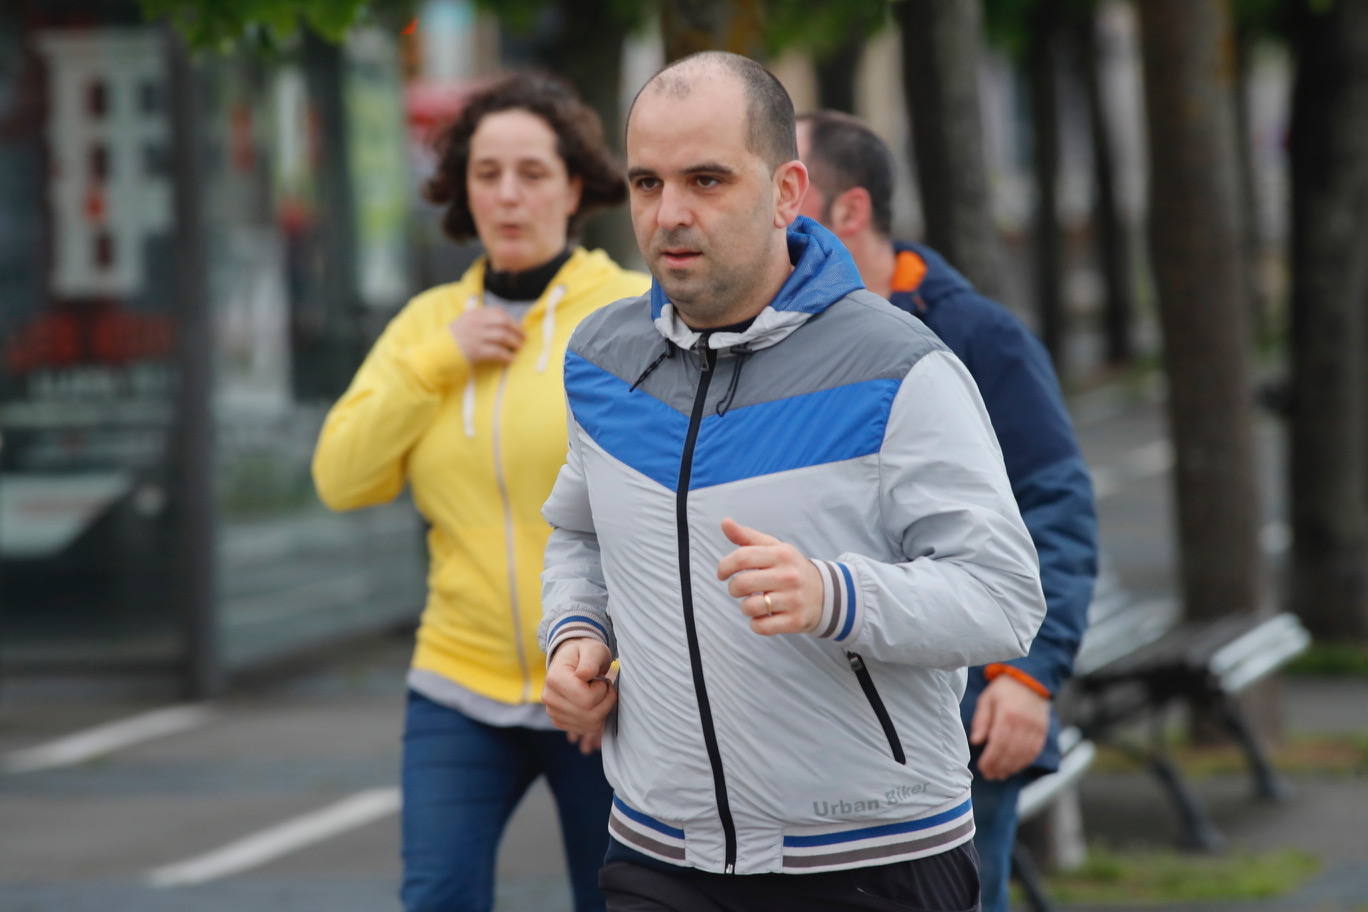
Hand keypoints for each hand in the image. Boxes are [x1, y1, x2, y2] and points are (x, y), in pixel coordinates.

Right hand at [449, 308, 524, 363]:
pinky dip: (506, 356)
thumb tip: (503, 324)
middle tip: (523, 339)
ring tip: (518, 348)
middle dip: (517, 331)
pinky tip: (510, 359)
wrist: (436, 354)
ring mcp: (476, 336)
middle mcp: (476, 323)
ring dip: (514, 343)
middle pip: (504, 323)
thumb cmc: (450, 341)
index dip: (511, 320)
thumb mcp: (463, 323)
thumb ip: (480, 321)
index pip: (498, 312)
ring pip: (503, 336)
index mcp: (473, 314)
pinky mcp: (476, 351)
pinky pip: (497, 352)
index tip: (518, 327)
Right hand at [542, 638, 616, 749]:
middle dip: (605, 701)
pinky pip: (586, 729)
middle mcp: (549, 698)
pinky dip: (596, 718)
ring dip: (602, 710)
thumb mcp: (592, 650)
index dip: (602, 690)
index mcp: (555, 678)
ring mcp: (553, 712)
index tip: (600, 679)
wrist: (573, 661)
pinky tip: (592, 703)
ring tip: (598, 693)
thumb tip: (583, 675)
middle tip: (604, 686)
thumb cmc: (585, 654)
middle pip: (589, 715)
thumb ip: (590, 661)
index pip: (586, 700)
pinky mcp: (559, 721)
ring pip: (590, 725)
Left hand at [715, 518, 823, 635]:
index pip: (742, 557)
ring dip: (745, 607)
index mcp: (781, 554)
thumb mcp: (774, 548)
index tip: (722, 573)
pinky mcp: (795, 621)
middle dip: (733, 588)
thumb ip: (747, 536)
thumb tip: (725, 522)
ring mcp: (793, 599)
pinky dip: (756, 623)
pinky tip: (763, 616)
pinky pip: (761, 626)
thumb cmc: (790, 569)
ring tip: (754, 602)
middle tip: (739, 589)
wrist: (826, 594)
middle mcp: (789, 576)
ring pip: (749, 607)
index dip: (724, 566)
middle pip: (742, 584)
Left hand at [969, 673, 1049, 779]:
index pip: (998, 743)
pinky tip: (1015, 767)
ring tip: (1000, 774)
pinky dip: (1024, 762)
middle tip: (990, 775)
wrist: (1030, 679)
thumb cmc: (1004, 689)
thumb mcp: (987, 699)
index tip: (982, 768)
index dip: (990, 759)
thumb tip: (975, 742)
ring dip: (1011, 767)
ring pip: (1023, 754)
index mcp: (1008, 714)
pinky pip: (1034, 751)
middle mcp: (1024, 723)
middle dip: (999, 766)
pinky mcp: (1043, 731)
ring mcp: (1035, 728)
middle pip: (1011, 752)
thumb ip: (981, 721)